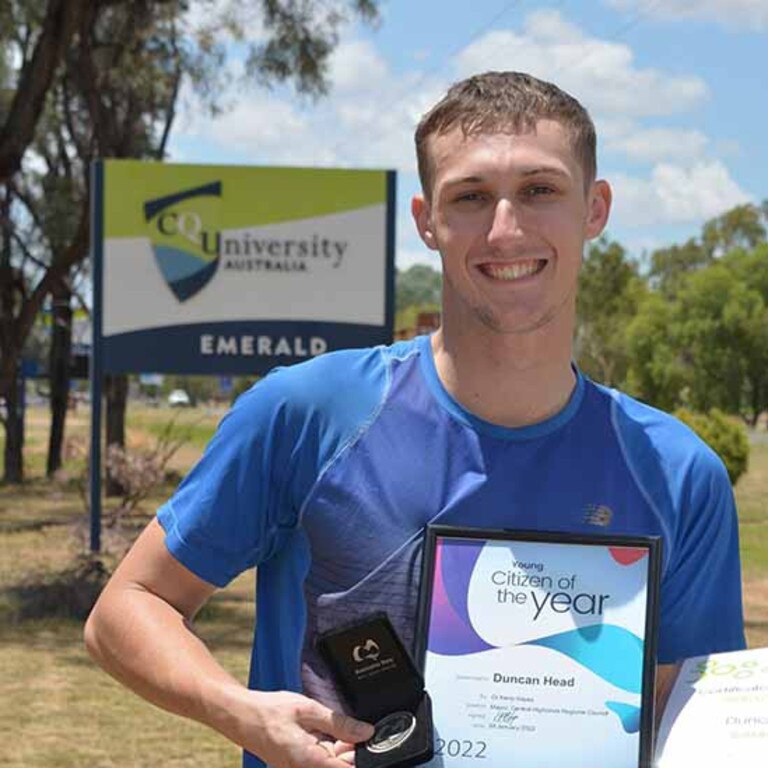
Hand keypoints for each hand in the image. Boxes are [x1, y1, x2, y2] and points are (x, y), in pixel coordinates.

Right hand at [227, 689, 373, 767]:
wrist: (240, 716)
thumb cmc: (269, 711)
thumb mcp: (308, 709)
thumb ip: (339, 723)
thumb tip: (365, 732)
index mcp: (309, 761)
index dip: (362, 756)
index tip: (369, 742)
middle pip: (339, 766)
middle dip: (349, 750)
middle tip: (348, 727)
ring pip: (328, 764)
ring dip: (335, 749)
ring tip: (325, 726)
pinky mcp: (293, 767)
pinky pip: (316, 762)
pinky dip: (323, 748)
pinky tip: (317, 732)